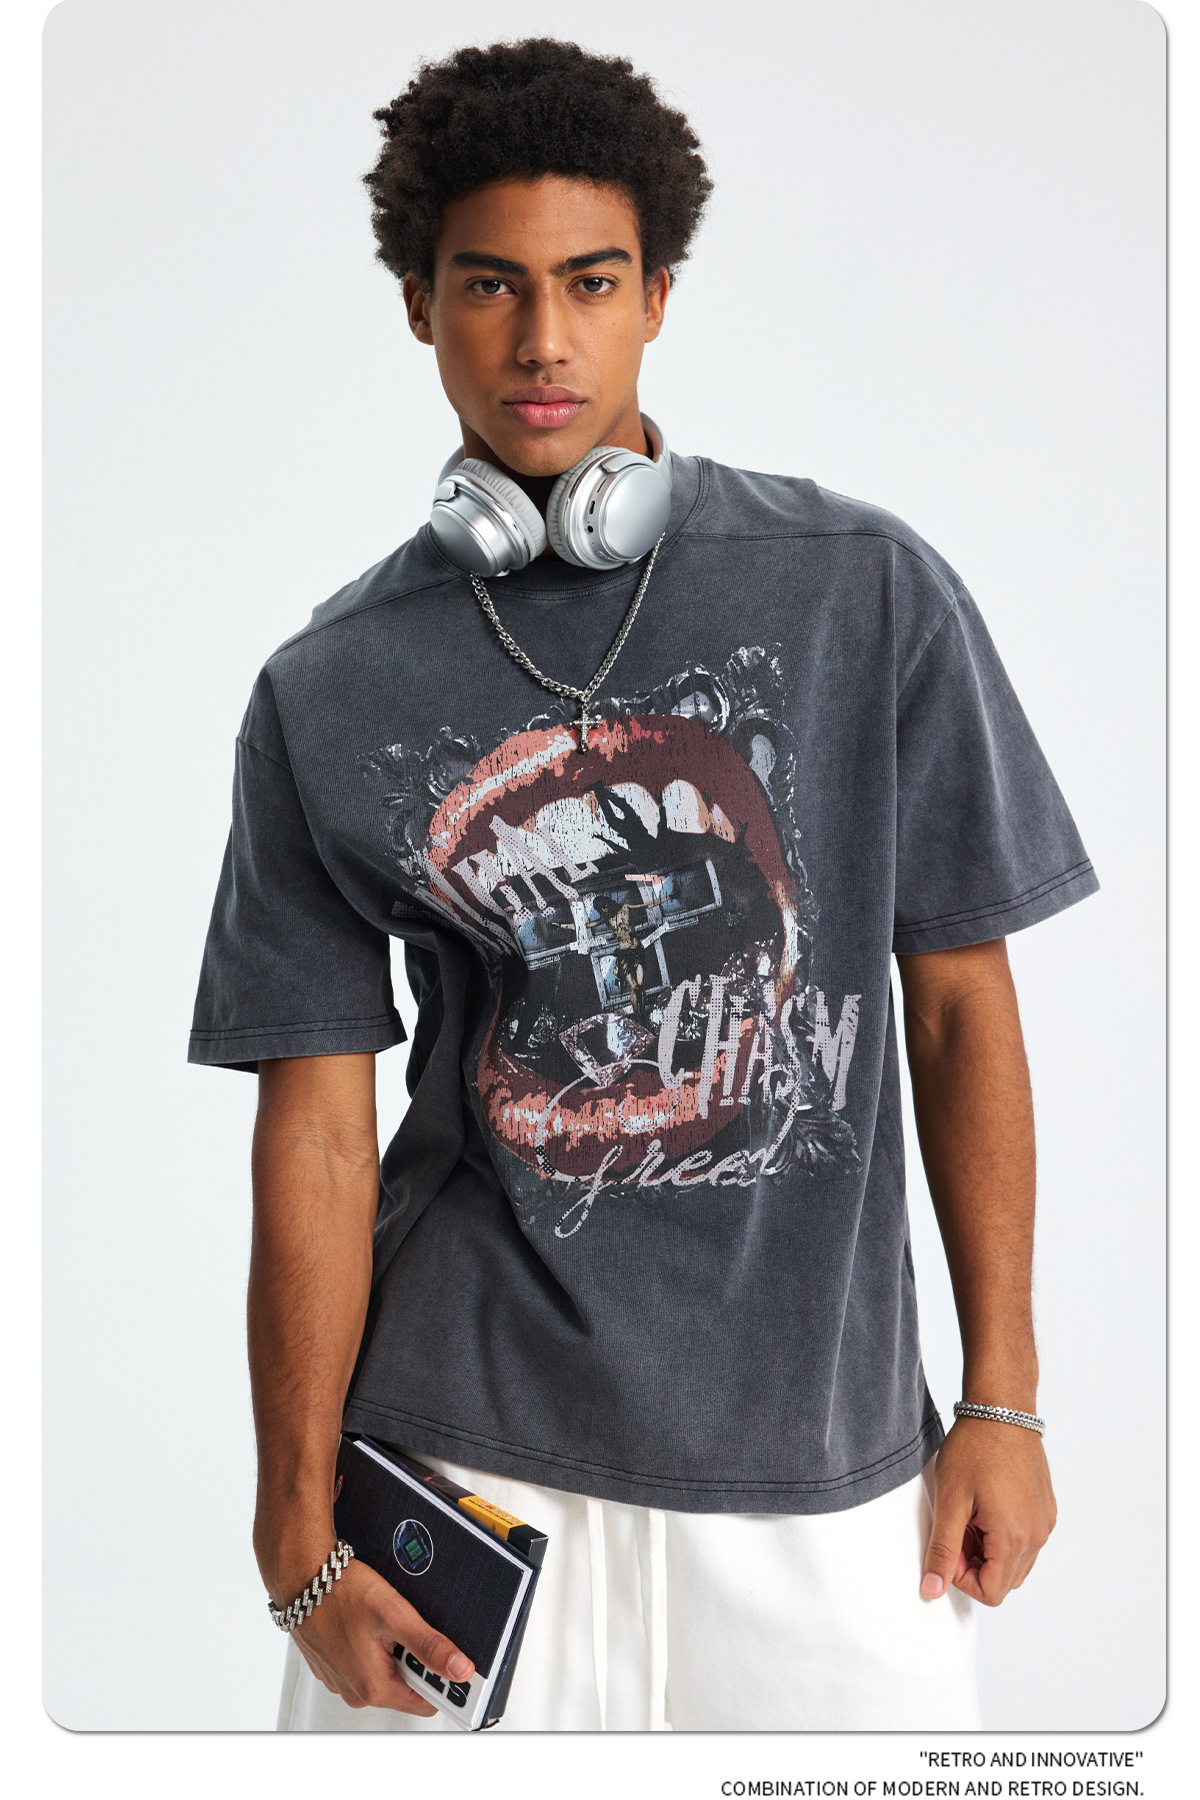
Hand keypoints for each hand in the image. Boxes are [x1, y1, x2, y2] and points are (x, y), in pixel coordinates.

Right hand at [289, 1558, 474, 1714]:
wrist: (302, 1575)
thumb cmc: (341, 1592)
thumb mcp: (394, 1614)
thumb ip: (429, 1645)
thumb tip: (460, 1668)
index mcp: (373, 1687)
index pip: (427, 1702)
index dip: (442, 1679)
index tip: (450, 1657)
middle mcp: (355, 1692)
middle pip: (406, 1687)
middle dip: (414, 1659)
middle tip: (409, 1627)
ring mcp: (341, 1681)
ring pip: (384, 1674)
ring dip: (392, 1652)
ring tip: (385, 1622)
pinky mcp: (332, 1668)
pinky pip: (364, 1665)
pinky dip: (372, 1648)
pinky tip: (367, 1624)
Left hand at [920, 1417, 1056, 1605]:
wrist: (1002, 1409)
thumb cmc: (975, 1448)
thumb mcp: (950, 1500)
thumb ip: (942, 1549)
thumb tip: (932, 1589)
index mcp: (1015, 1538)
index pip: (991, 1593)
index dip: (962, 1577)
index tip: (948, 1545)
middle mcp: (1038, 1535)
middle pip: (1005, 1582)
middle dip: (975, 1565)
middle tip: (956, 1529)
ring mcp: (1045, 1522)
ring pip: (1016, 1563)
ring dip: (989, 1552)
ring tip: (969, 1517)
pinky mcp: (1046, 1509)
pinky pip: (1027, 1542)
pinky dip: (1004, 1537)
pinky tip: (985, 1507)